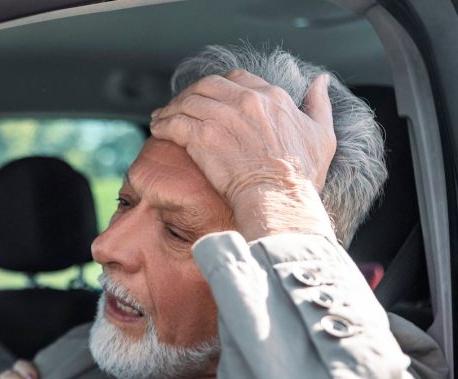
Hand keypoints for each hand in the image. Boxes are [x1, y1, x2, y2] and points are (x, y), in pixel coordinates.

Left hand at [150, 70, 336, 240]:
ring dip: (171, 109)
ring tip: (161, 118)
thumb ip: (318, 105)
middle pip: (207, 85)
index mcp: (272, 97)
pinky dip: (163, 124)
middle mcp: (247, 101)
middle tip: (179, 106)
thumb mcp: (321, 135)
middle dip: (190, 93)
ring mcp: (223, 117)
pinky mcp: (203, 137)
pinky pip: (175, 122)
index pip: (237, 78)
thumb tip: (320, 82)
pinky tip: (157, 129)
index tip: (208, 97)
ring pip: (187, 102)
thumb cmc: (300, 176)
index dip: (219, 86)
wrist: (278, 199)